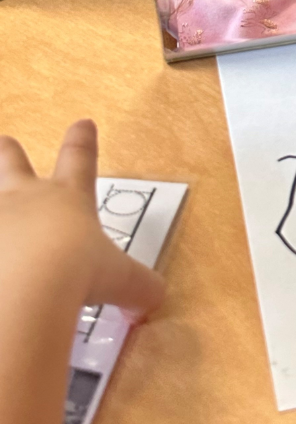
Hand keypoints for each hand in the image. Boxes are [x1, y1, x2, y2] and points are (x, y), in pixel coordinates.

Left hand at [0, 120, 164, 316]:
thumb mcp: (120, 281)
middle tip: (3, 142)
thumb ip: (138, 288)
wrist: (21, 290)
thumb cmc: (76, 271)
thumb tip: (153, 300)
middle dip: (8, 152)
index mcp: (68, 198)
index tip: (83, 123)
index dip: (82, 141)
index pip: (79, 160)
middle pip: (11, 163)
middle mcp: (24, 199)